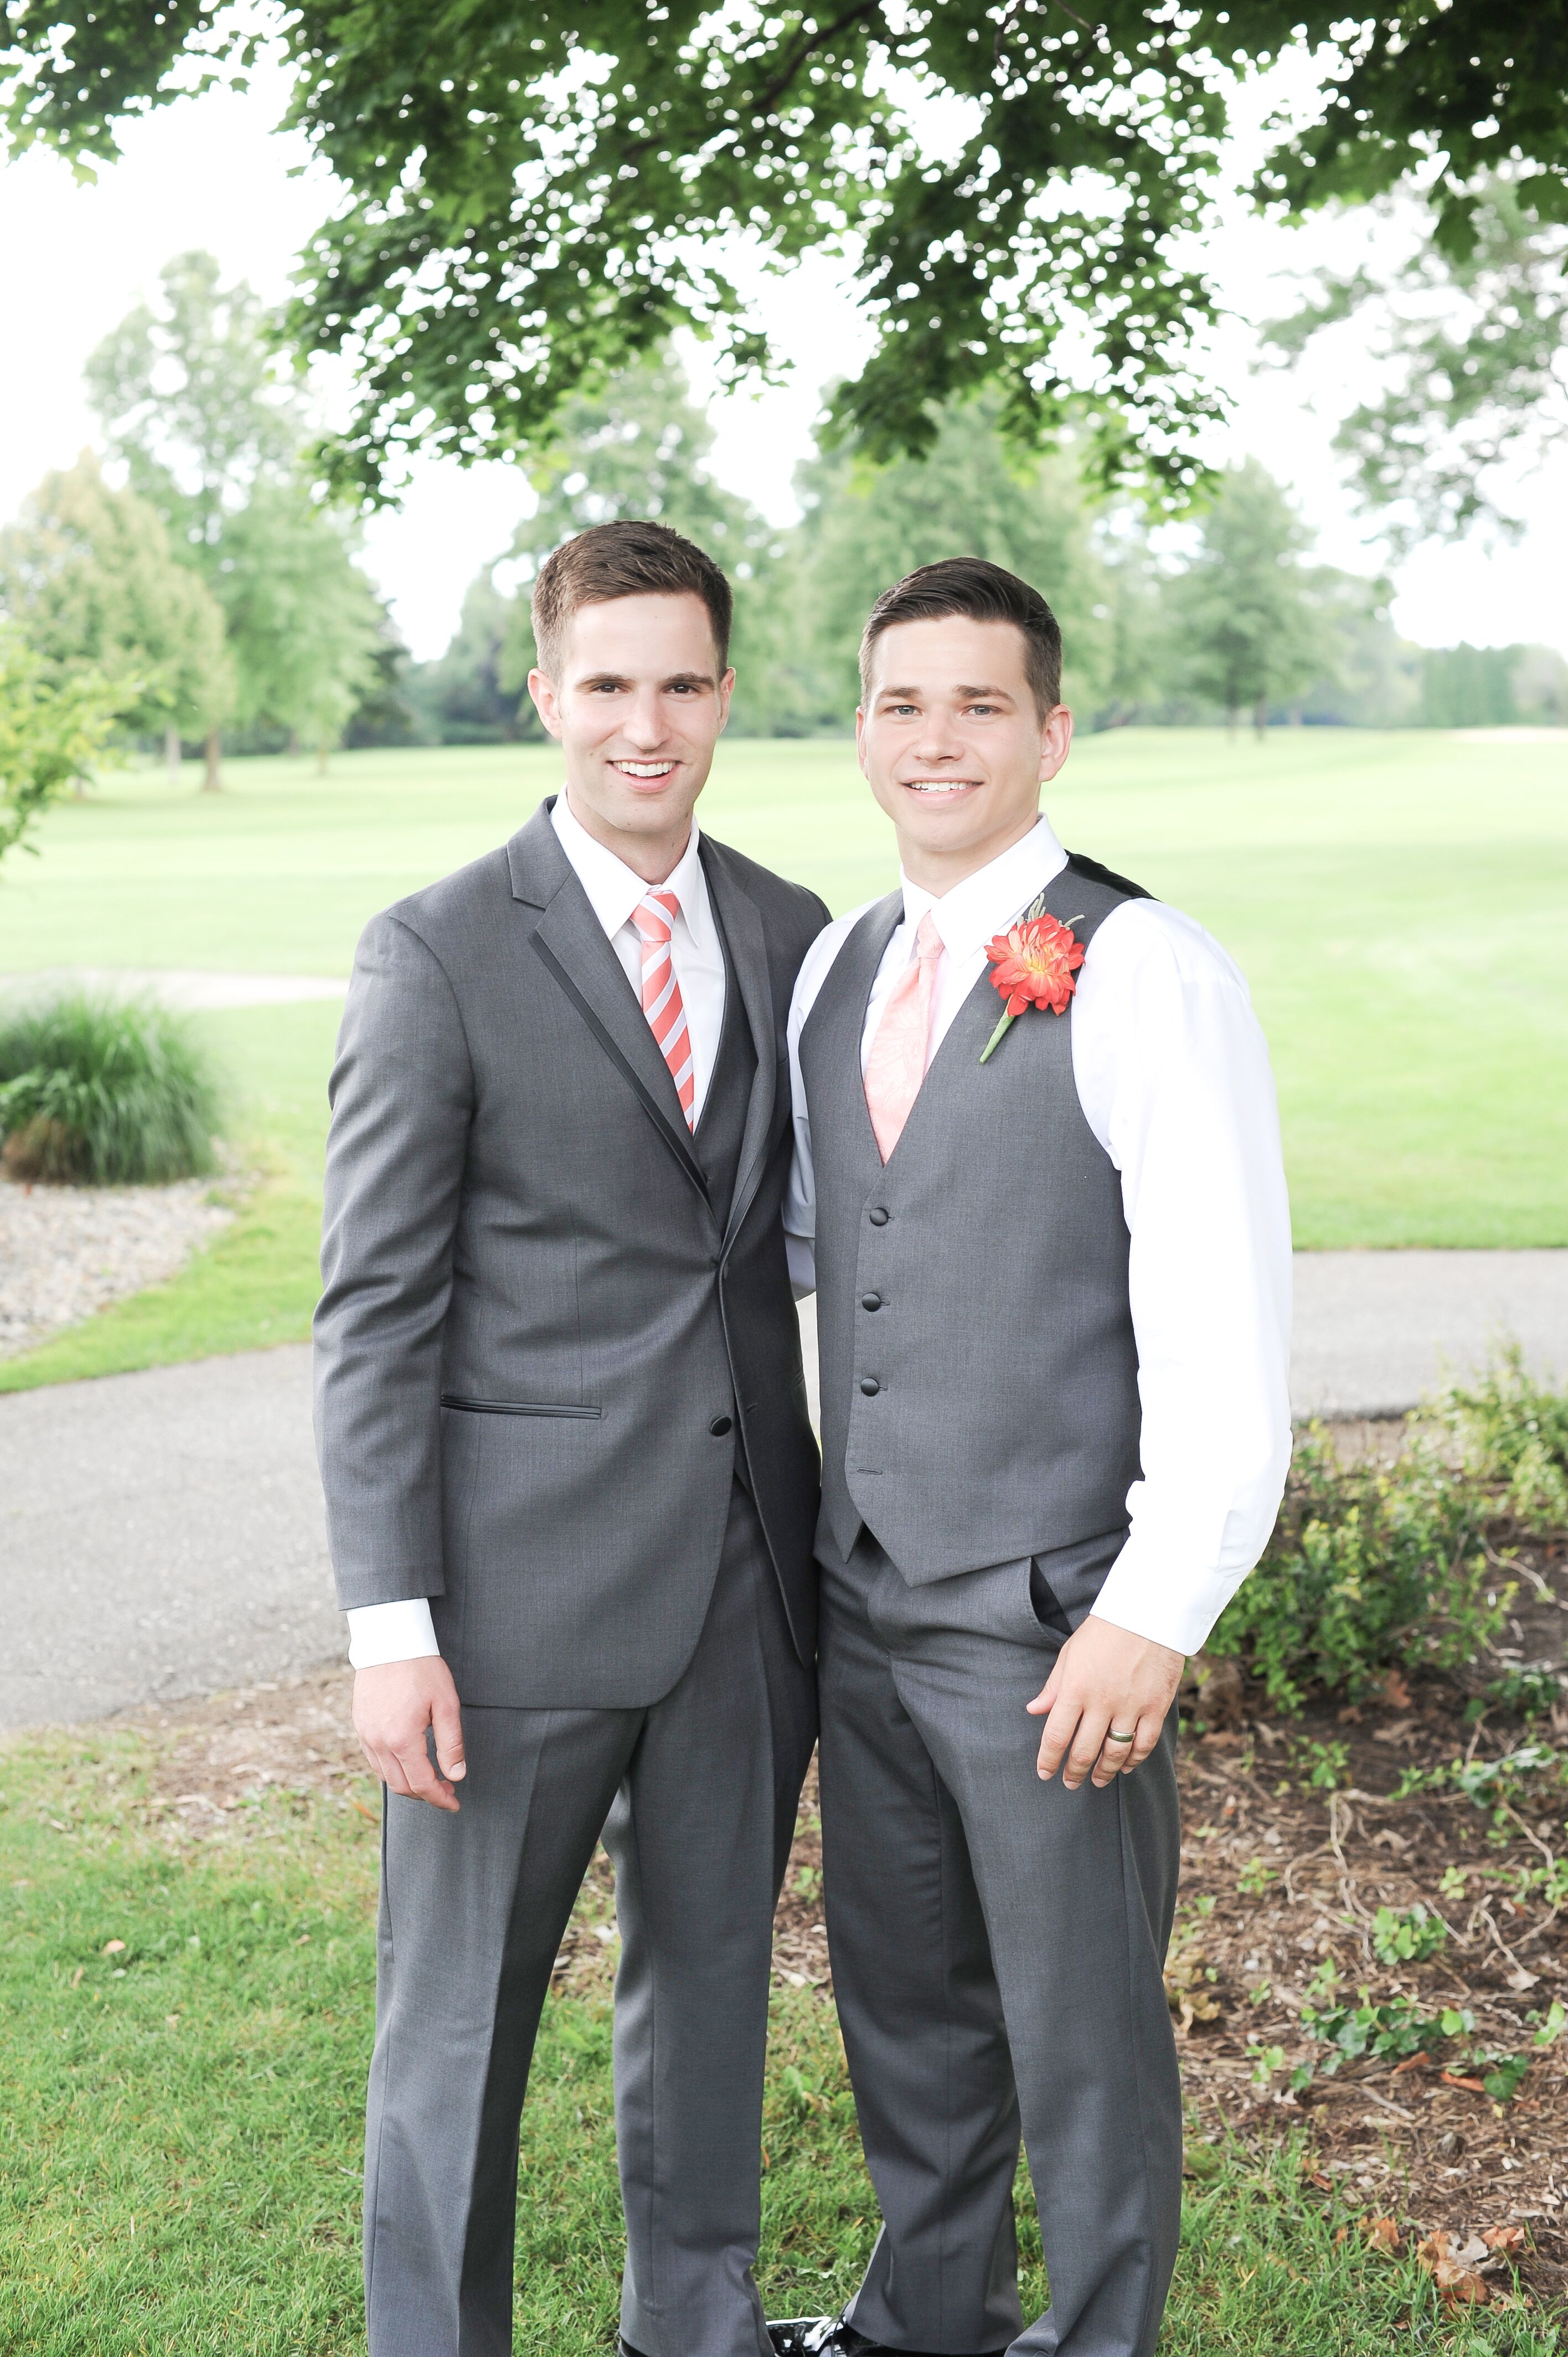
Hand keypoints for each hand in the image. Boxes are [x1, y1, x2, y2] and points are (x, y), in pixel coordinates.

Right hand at [353, 1656, 466, 1810]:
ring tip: (429, 1778)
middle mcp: (379, 1742)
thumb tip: (456, 1775)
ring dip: (408, 1784)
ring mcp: (365, 1735)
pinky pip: (374, 1760)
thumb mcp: (446, 1704)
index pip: (422, 1783)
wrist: (390, 1641)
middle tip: (446, 1789)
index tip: (454, 1802)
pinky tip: (407, 1762)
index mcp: (402, 1738)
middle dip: (425, 1794)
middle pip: (401, 1786)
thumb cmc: (422, 1669)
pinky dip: (391, 1769)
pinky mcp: (359, 1726)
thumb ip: (451, 1743)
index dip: (439, 1798)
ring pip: (385, 1776)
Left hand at [1026, 1614, 1183, 1790]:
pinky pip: (1144, 1744)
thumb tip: (1033, 1710)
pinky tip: (1126, 1766)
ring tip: (1097, 1780)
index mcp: (1076, 1688)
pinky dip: (1134, 1760)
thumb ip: (1053, 1687)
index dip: (1048, 1760)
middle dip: (1074, 1772)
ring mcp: (1131, 1706)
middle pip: (1084, 1751)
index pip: (1056, 1736)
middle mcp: (1102, 1702)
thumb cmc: (1103, 1631)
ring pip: (1115, 1753)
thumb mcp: (1070, 1654)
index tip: (1044, 1773)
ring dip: (1104, 1772)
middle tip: (1070, 1783)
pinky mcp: (1156, 1707)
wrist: (1148, 1613)